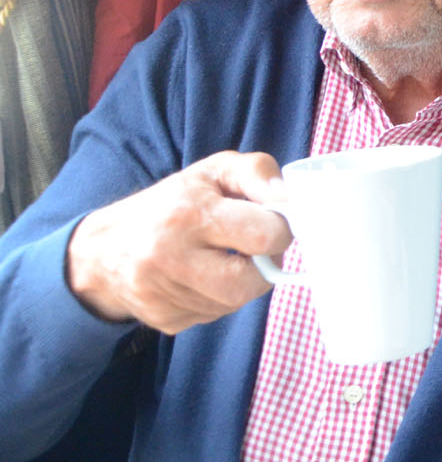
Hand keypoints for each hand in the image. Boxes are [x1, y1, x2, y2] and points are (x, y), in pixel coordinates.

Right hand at [65, 151, 290, 333]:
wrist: (103, 248)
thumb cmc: (171, 203)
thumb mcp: (213, 170)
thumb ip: (258, 173)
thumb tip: (289, 198)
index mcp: (189, 214)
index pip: (263, 235)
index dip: (282, 229)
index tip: (275, 222)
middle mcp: (170, 257)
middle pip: (250, 283)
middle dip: (266, 267)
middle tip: (257, 249)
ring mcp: (163, 294)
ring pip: (234, 302)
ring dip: (243, 282)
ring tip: (226, 258)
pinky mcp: (164, 320)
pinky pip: (214, 315)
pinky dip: (220, 298)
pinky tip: (204, 277)